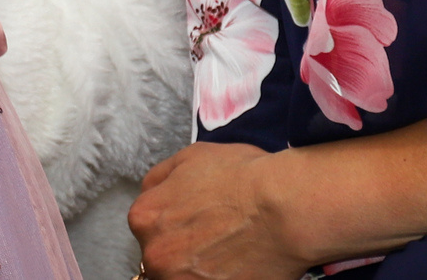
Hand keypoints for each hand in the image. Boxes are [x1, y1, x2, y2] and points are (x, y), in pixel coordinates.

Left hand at [129, 143, 306, 279]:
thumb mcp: (189, 158)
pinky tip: (237, 267)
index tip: (198, 220)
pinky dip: (220, 278)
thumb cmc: (241, 177)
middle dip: (184, 248)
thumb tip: (152, 194)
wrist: (283, 207)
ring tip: (229, 255)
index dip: (175, 221)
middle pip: (163, 255)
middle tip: (216, 237)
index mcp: (143, 218)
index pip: (149, 226)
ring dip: (200, 269)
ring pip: (182, 275)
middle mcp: (154, 255)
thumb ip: (159, 179)